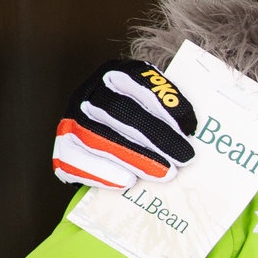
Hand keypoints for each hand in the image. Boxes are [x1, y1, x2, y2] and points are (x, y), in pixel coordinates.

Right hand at [53, 59, 198, 189]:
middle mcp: (90, 94)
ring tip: (165, 174)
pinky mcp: (63, 148)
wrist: (104, 141)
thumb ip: (170, 110)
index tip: (191, 127)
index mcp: (114, 76)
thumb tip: (194, 129)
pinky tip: (128, 182)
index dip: (164, 103)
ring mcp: (72, 120)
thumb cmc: (140, 124)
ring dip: (135, 157)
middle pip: (118, 110)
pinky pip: (76, 160)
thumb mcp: (155, 107)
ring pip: (98, 136)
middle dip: (155, 135)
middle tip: (184, 158)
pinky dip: (103, 172)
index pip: (138, 81)